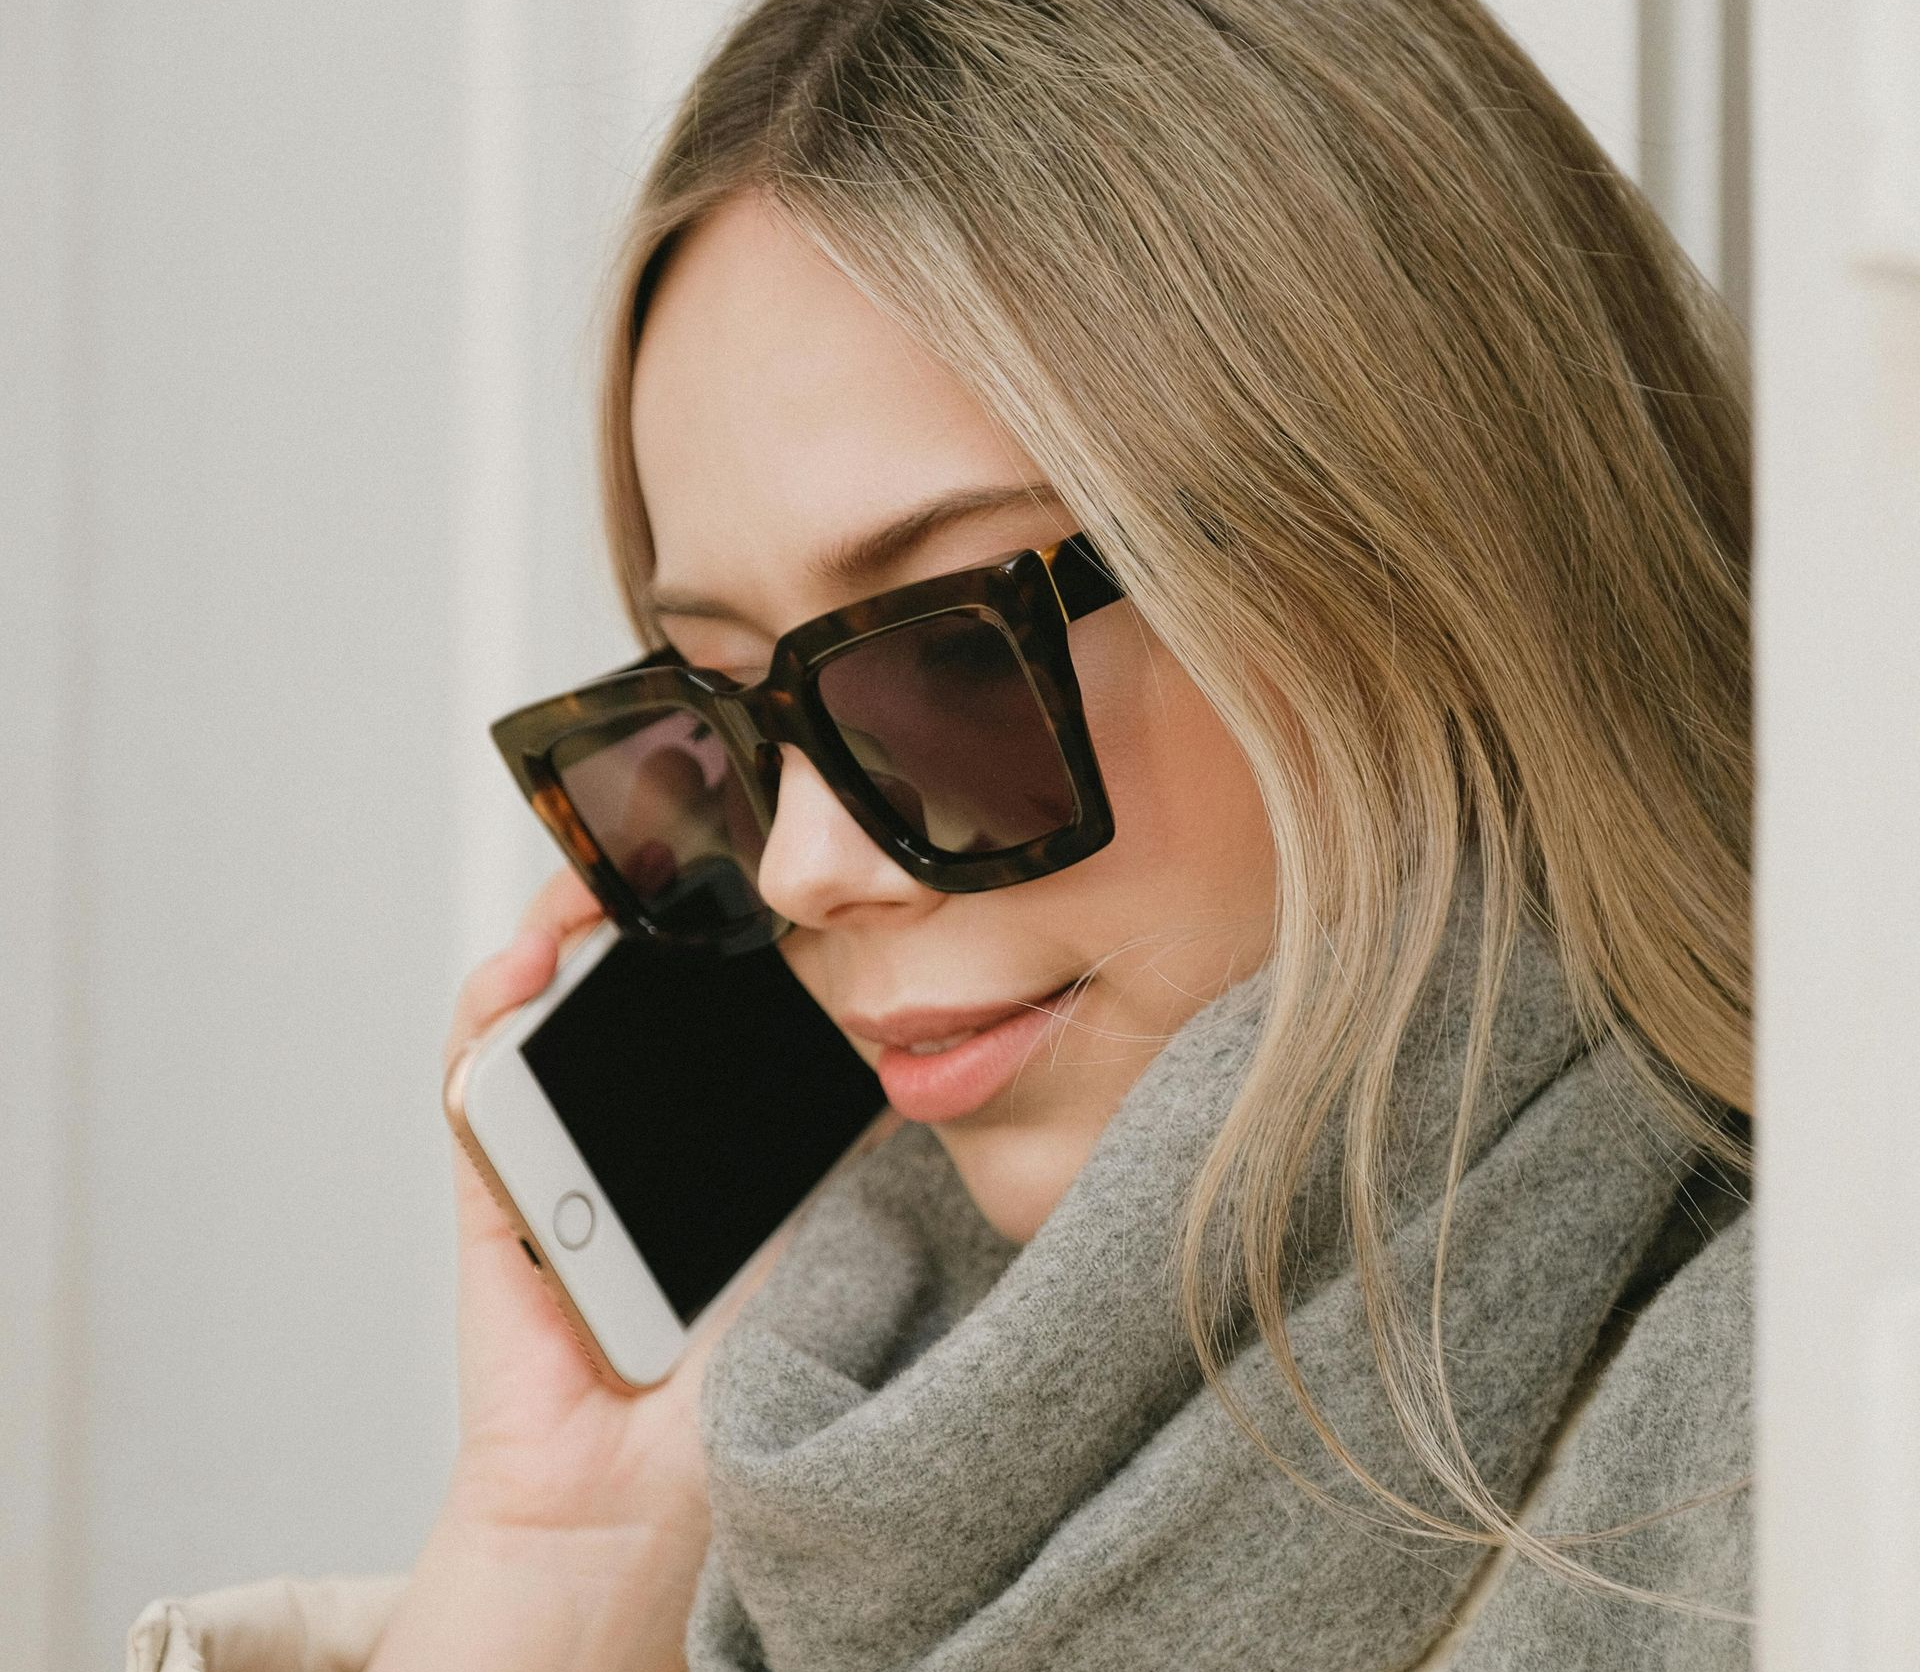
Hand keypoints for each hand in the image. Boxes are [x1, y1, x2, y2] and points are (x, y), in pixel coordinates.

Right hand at [372, 869, 786, 1671]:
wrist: (644, 1500)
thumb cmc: (743, 1381)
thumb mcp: (826, 1232)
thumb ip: (854, 1145)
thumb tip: (926, 1043)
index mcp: (710, 1124)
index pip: (708, 995)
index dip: (720, 921)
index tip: (751, 856)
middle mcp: (627, 1119)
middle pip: (623, 980)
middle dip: (639, 896)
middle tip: (674, 827)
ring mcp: (555, 1140)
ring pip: (546, 1002)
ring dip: (561, 926)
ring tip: (598, 874)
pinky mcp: (494, 1179)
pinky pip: (478, 1082)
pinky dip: (489, 1016)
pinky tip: (523, 969)